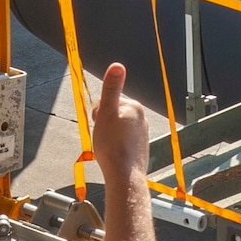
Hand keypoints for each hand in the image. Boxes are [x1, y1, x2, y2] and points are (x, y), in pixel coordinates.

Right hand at [89, 62, 147, 184]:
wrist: (123, 175)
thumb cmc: (112, 146)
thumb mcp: (106, 112)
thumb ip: (111, 88)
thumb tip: (117, 66)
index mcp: (134, 107)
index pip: (109, 101)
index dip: (99, 113)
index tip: (101, 124)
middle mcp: (141, 118)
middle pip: (113, 114)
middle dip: (104, 124)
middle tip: (104, 137)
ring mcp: (141, 133)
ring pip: (117, 128)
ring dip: (109, 135)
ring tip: (109, 146)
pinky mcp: (140, 146)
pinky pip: (122, 140)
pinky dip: (116, 145)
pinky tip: (115, 153)